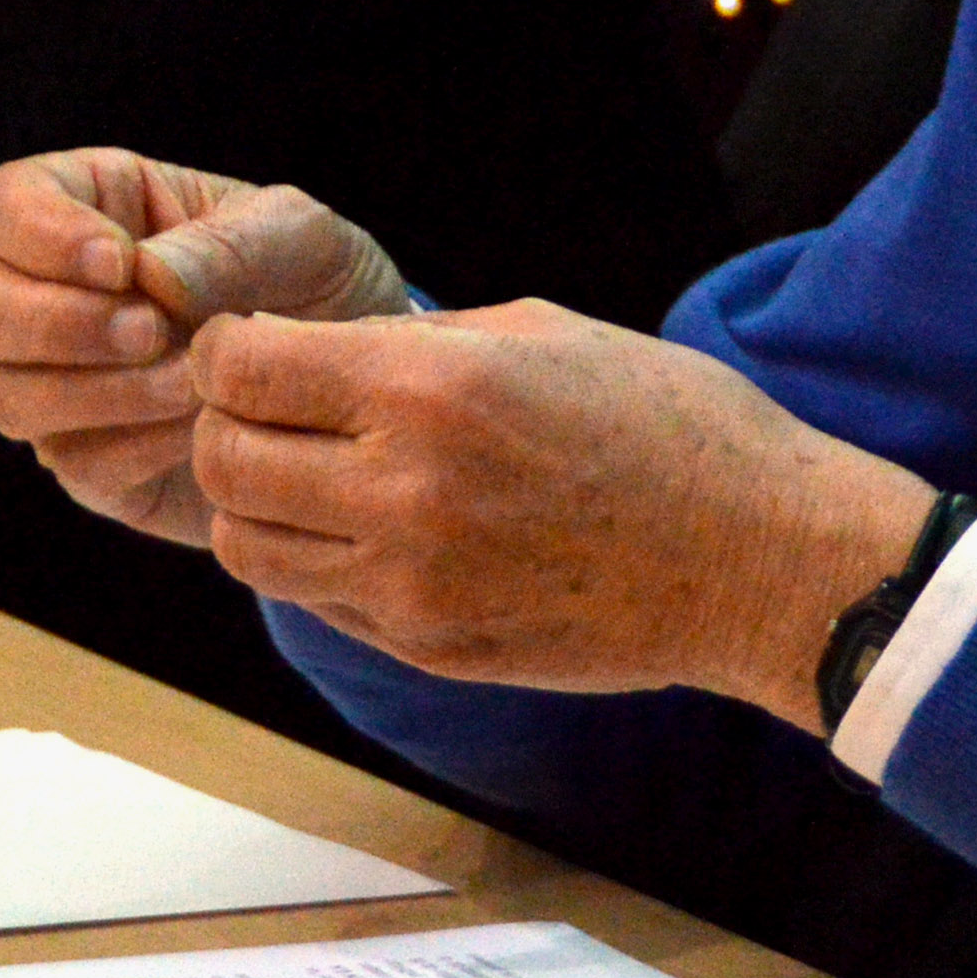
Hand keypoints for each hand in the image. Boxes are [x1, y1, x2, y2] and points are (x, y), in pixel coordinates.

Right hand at [0, 149, 411, 545]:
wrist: (364, 393)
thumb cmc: (322, 284)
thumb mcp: (301, 238)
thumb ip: (226, 246)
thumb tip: (142, 276)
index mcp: (99, 208)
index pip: (5, 205)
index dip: (38, 234)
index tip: (120, 263)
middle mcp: (60, 296)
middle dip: (52, 322)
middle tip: (151, 331)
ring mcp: (65, 384)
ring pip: (6, 393)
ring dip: (98, 390)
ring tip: (193, 382)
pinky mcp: (93, 461)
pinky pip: (73, 459)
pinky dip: (137, 442)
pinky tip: (201, 427)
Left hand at [186, 298, 935, 725]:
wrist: (754, 555)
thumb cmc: (666, 421)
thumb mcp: (542, 331)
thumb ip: (415, 341)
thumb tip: (316, 351)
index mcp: (432, 388)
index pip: (243, 368)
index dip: (224, 348)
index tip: (247, 343)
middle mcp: (403, 490)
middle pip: (222, 461)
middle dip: (226, 422)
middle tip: (269, 407)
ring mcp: (410, 584)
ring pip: (245, 547)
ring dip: (256, 502)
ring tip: (310, 474)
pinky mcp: (426, 646)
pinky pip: (315, 600)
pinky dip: (316, 560)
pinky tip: (372, 525)